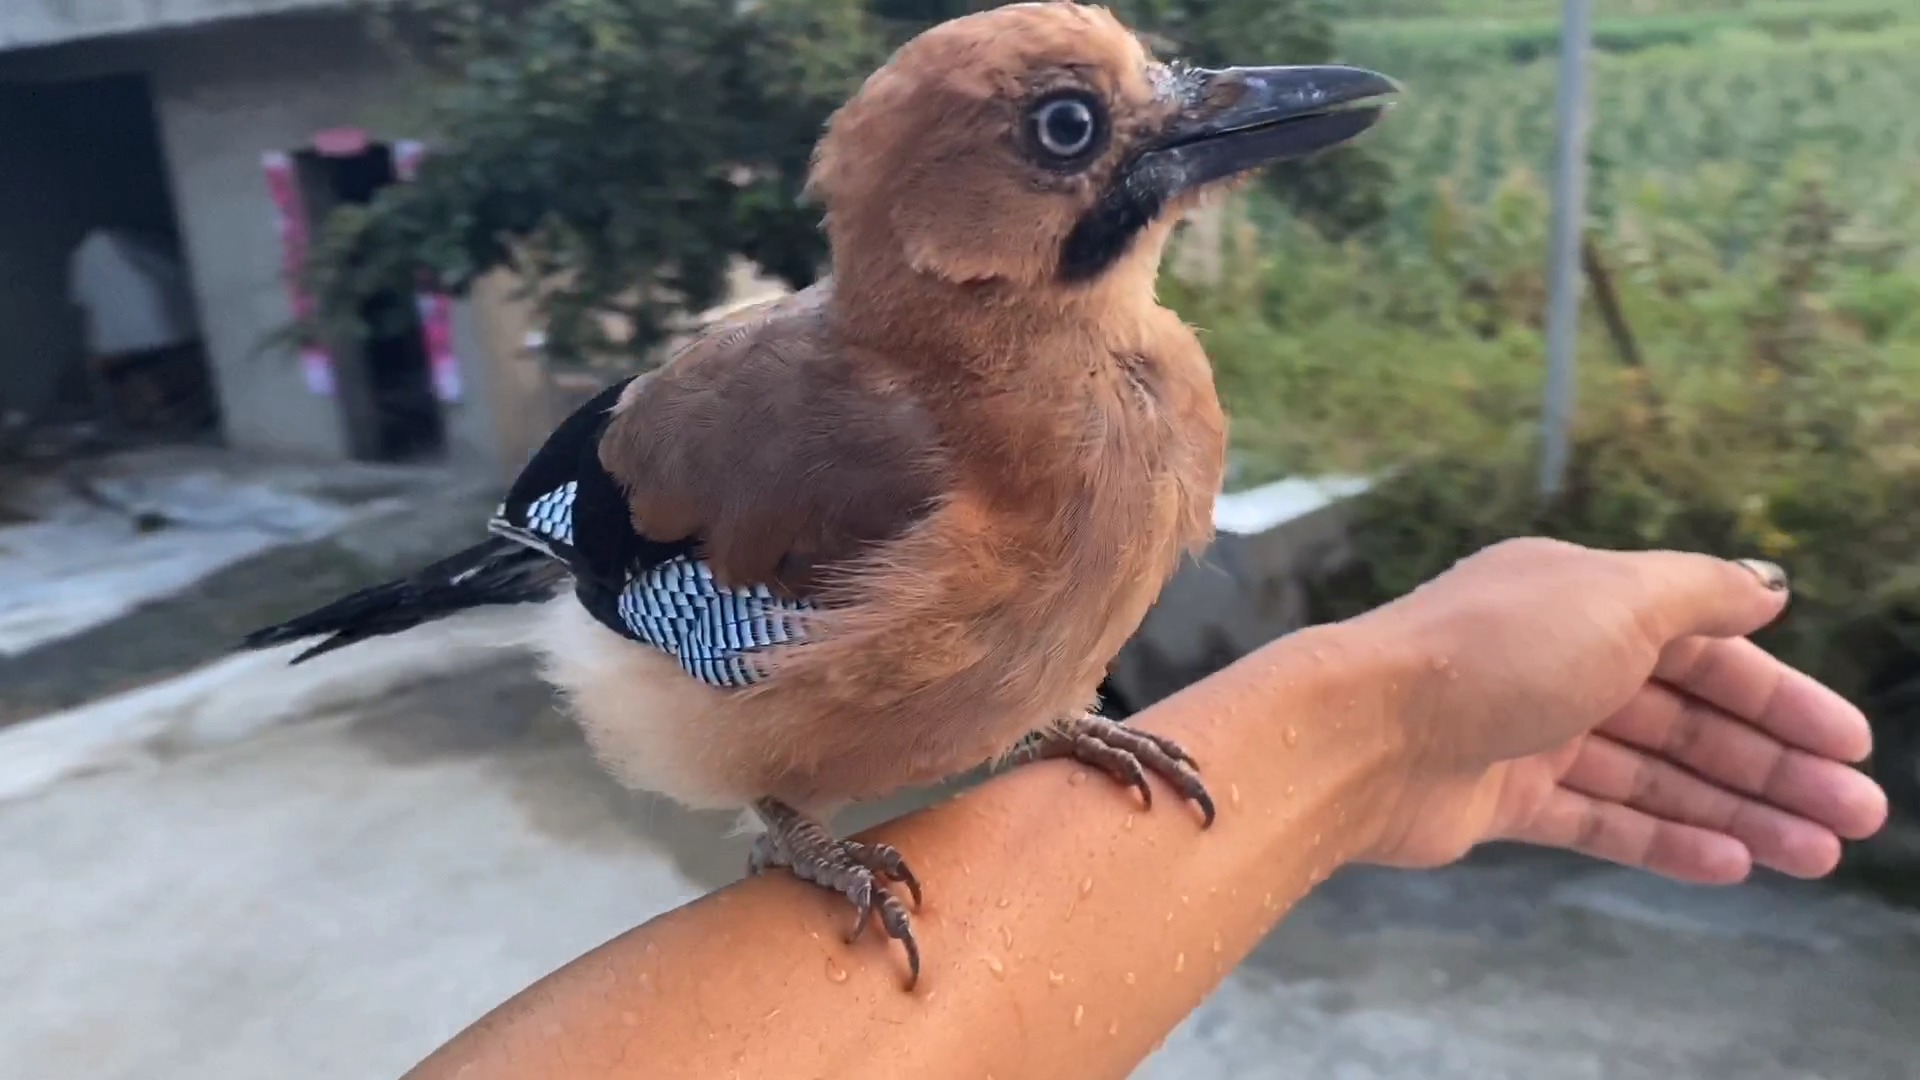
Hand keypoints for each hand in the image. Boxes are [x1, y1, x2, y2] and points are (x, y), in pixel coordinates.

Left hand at [1354, 537, 1887, 882]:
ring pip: (1651, 776)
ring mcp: (1527, 731)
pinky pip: (1599, 820)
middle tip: (1857, 816)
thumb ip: (1698, 592)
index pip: (1704, 649)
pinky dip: (1664, 841)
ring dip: (1735, 811)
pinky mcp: (1499, 797)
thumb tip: (1768, 583)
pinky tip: (1732, 865)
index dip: (1781, 697)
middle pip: (1686, 718)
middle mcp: (1556, 660)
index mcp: (1583, 599)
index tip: (1850, 745)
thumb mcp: (1614, 598)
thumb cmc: (1488, 652)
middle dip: (1773, 765)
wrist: (1361, 730)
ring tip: (1814, 853)